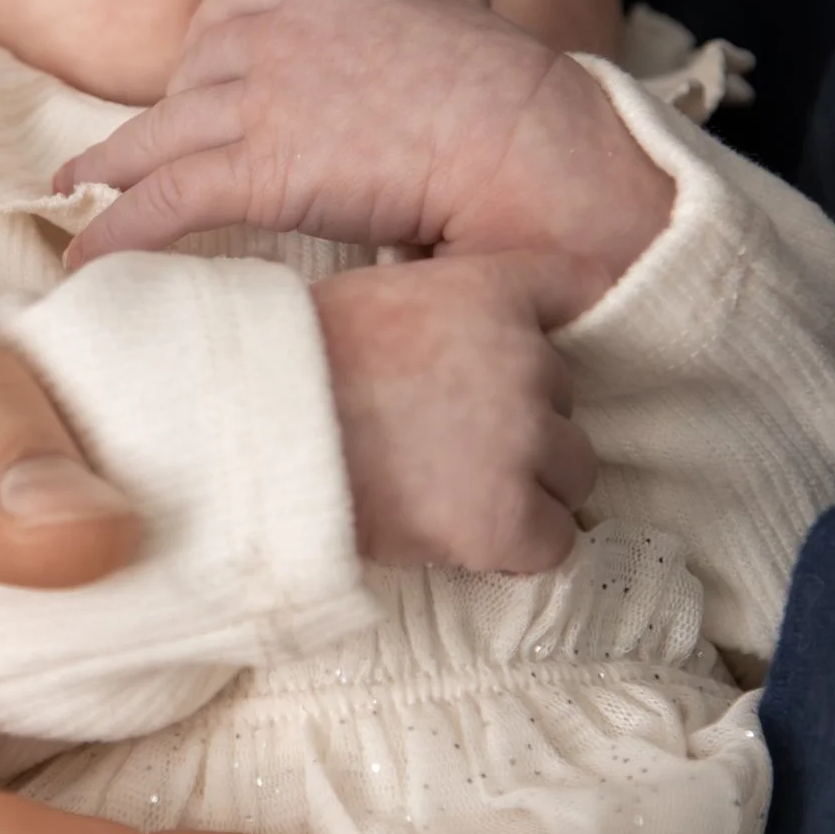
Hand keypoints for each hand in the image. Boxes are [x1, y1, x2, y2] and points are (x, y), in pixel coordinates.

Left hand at [57, 0, 673, 317]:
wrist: (530, 143)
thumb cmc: (511, 91)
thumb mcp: (462, 17)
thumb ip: (433, 7)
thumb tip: (452, 0)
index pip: (219, 21)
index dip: (203, 72)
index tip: (190, 102)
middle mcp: (266, 28)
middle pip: (180, 85)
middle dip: (156, 127)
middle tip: (116, 160)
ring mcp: (254, 95)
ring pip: (155, 142)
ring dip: (109, 176)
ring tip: (72, 199)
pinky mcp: (257, 167)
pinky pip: (160, 201)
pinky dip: (114, 233)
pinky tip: (86, 262)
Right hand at [313, 250, 596, 572]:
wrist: (255, 436)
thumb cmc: (293, 368)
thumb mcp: (374, 299)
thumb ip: (441, 313)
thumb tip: (461, 347)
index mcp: (490, 291)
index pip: (578, 286)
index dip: (554, 327)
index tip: (529, 357)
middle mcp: (524, 361)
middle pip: (566, 397)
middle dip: (522, 422)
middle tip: (454, 441)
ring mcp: (519, 441)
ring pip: (572, 473)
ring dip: (528, 486)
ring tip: (457, 494)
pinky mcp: (504, 518)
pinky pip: (552, 542)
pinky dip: (516, 547)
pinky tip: (463, 535)